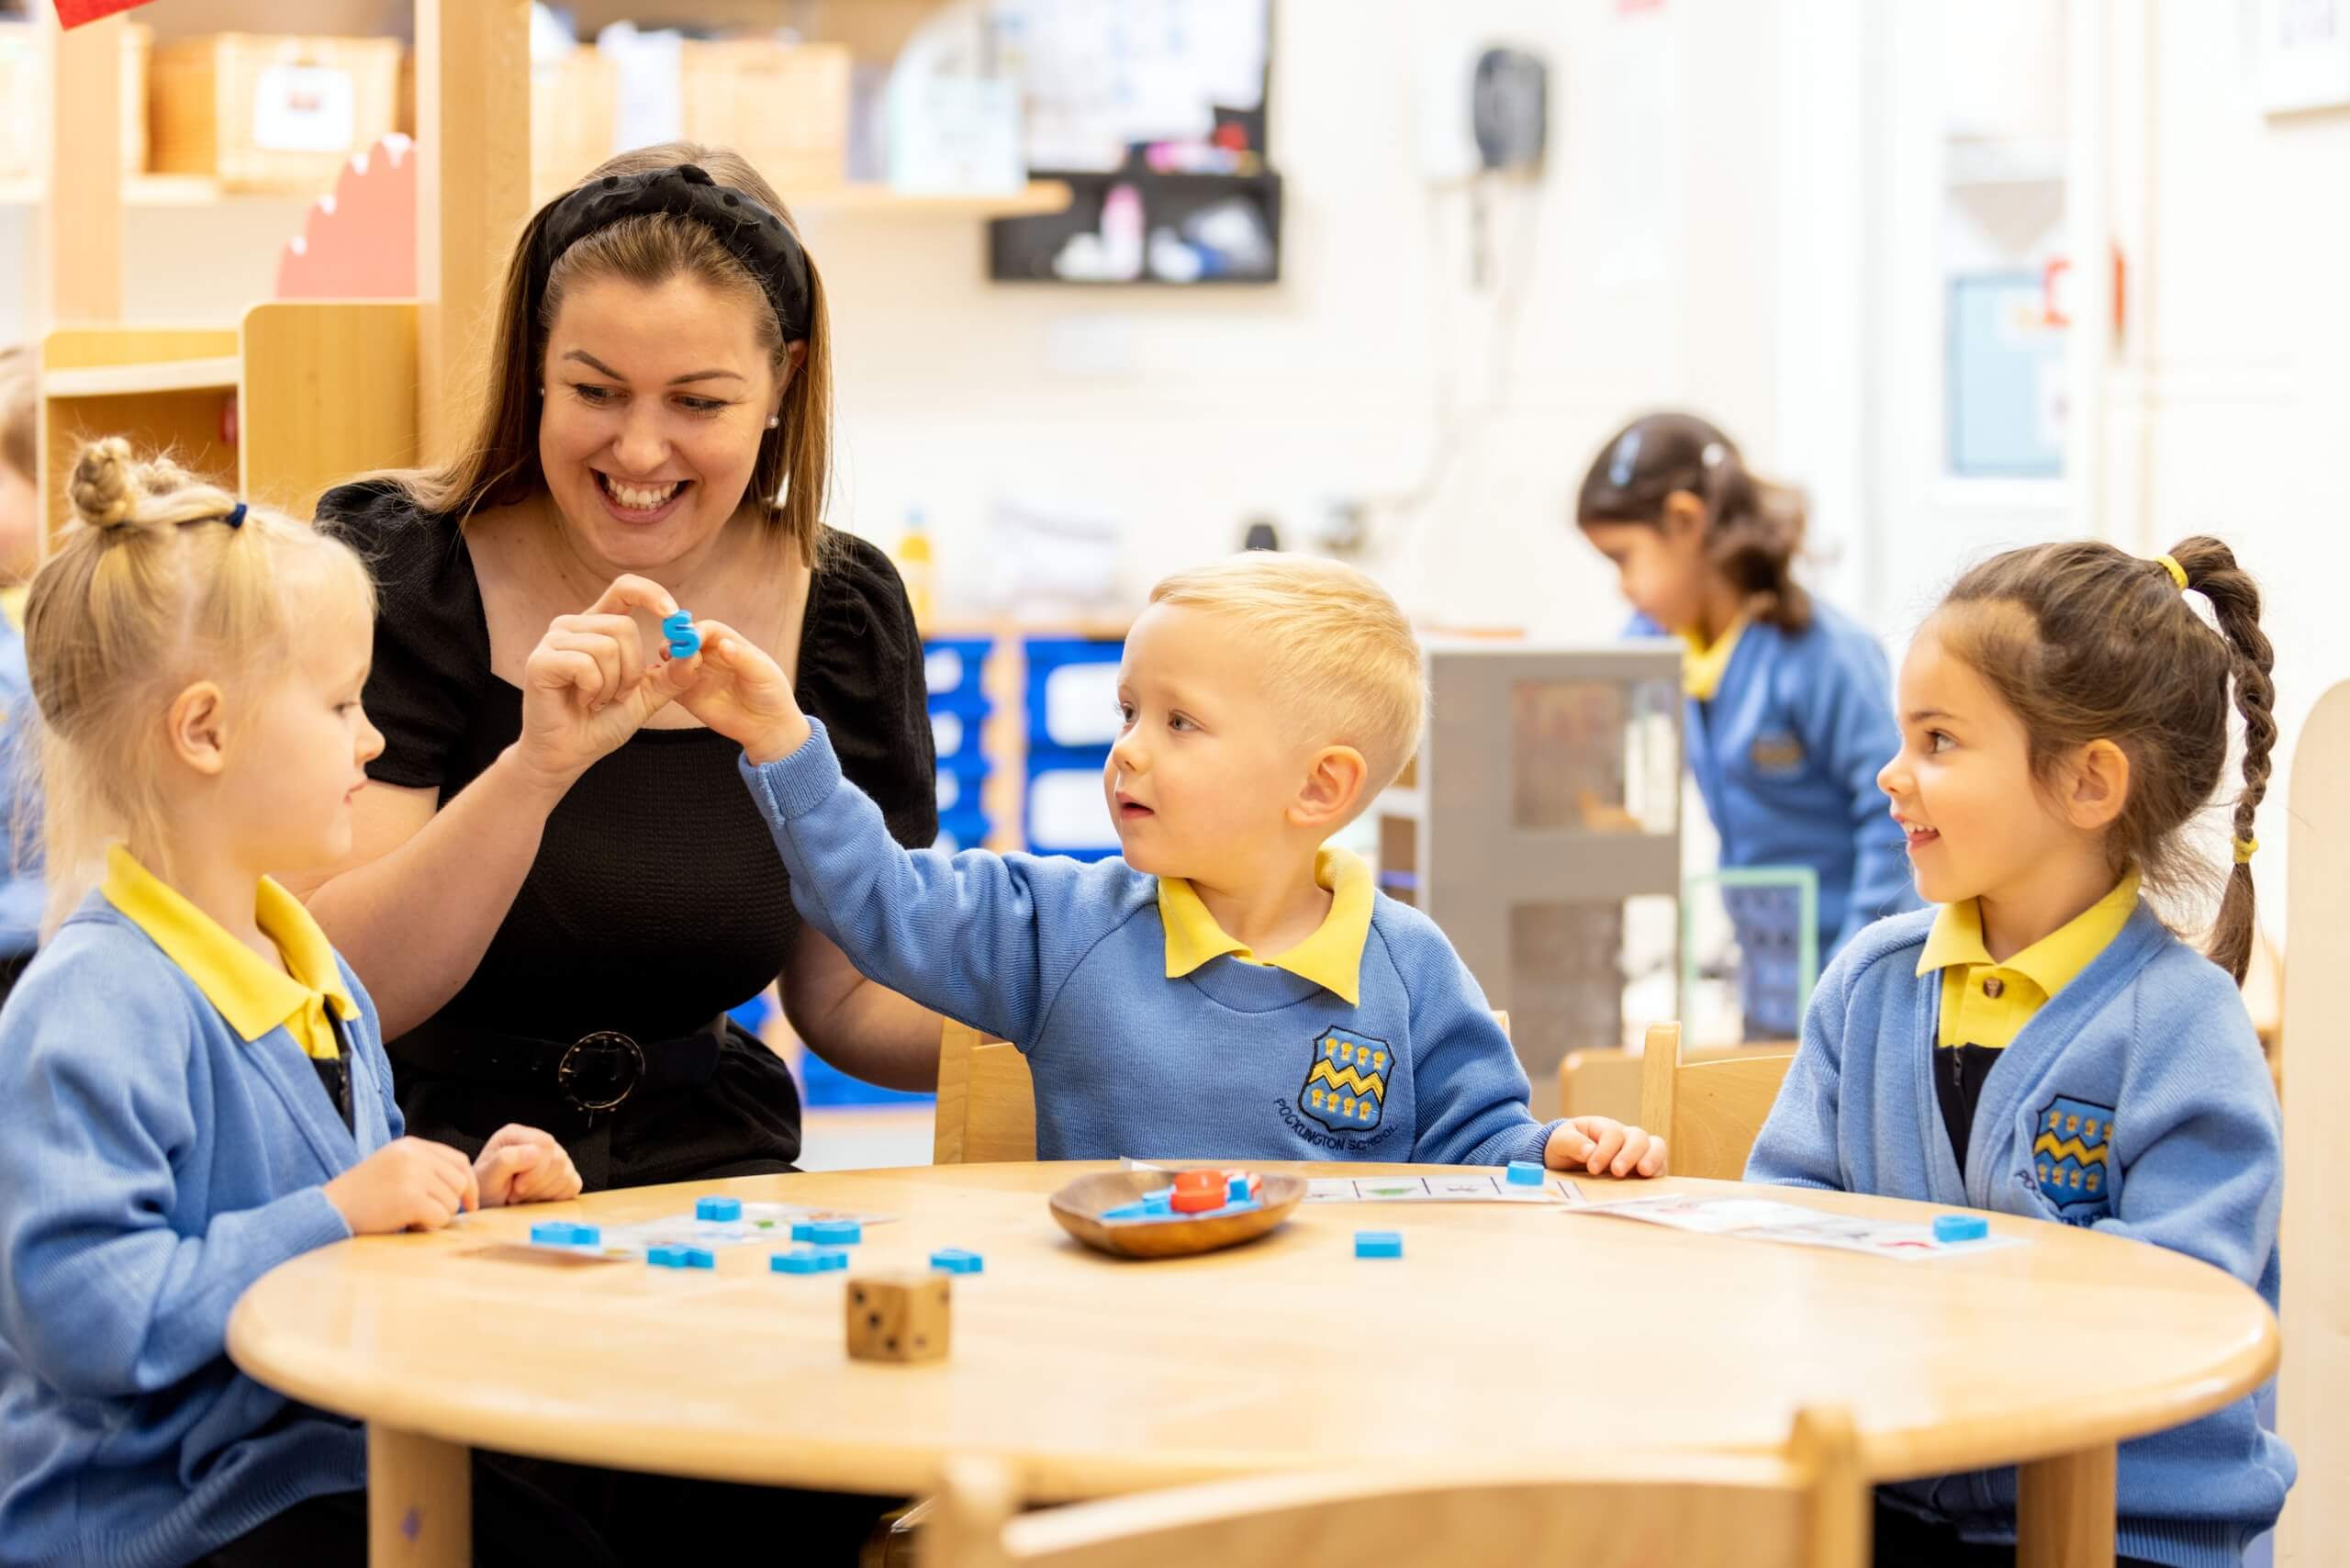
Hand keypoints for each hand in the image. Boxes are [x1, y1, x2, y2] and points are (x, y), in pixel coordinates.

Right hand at [324, 1137, 480, 1233]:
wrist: (328, 1211)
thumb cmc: (362, 1197)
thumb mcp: (394, 1168)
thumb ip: (424, 1168)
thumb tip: (465, 1186)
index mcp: (412, 1145)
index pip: (459, 1160)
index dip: (468, 1184)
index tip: (468, 1204)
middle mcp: (415, 1155)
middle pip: (460, 1182)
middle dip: (450, 1204)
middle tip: (424, 1214)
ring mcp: (413, 1175)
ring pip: (452, 1202)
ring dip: (435, 1216)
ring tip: (406, 1216)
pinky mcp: (411, 1198)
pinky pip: (441, 1217)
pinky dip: (428, 1226)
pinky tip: (406, 1223)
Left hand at [472, 1124, 583, 1206]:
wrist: (488, 1205)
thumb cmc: (484, 1189)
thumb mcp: (486, 1177)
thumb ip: (506, 1160)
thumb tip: (534, 1152)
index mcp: (517, 1135)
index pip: (545, 1144)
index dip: (535, 1169)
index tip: (517, 1187)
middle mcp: (538, 1142)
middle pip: (559, 1159)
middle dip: (538, 1183)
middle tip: (517, 1192)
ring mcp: (554, 1157)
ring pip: (567, 1173)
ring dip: (543, 1192)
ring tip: (524, 1194)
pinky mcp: (563, 1174)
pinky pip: (573, 1184)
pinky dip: (556, 1196)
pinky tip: (537, 1196)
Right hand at [514, 575, 703, 786]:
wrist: (570, 753)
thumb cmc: (603, 721)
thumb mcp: (647, 696)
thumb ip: (673, 675)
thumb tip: (695, 650)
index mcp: (598, 626)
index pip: (625, 588)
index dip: (651, 594)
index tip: (674, 613)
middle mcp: (573, 625)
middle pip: (624, 627)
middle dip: (633, 670)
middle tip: (618, 694)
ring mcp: (553, 640)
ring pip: (607, 647)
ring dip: (612, 685)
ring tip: (595, 700)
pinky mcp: (540, 661)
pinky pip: (586, 665)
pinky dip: (593, 690)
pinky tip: (581, 702)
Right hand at [674, 620, 809, 764]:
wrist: (767, 726)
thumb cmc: (771, 693)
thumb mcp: (763, 673)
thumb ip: (743, 658)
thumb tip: (723, 644)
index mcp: (727, 643)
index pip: (705, 629)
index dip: (695, 631)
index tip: (689, 639)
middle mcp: (708, 656)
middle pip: (683, 641)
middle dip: (674, 642)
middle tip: (670, 652)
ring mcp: (696, 675)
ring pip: (673, 661)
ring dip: (666, 661)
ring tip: (669, 670)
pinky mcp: (687, 695)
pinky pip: (669, 685)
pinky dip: (660, 682)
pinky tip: (660, 684)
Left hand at [1546, 1117, 1666, 1178]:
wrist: (1565, 1160)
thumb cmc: (1563, 1147)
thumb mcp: (1559, 1141)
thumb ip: (1572, 1143)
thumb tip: (1589, 1151)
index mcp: (1603, 1127)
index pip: (1612, 1134)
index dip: (1605, 1150)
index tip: (1593, 1168)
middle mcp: (1624, 1136)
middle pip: (1638, 1137)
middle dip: (1630, 1154)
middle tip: (1617, 1171)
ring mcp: (1636, 1152)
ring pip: (1656, 1147)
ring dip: (1652, 1159)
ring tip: (1644, 1172)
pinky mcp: (1644, 1168)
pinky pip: (1660, 1166)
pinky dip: (1659, 1172)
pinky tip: (1650, 1183)